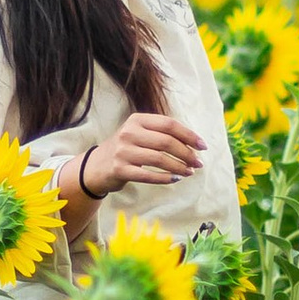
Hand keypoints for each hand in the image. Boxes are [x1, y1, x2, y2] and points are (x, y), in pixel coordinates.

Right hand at [84, 112, 206, 192]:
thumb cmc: (125, 149)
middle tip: (198, 163)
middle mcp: (128, 133)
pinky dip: (165, 178)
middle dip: (187, 153)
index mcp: (137, 120)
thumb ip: (161, 134)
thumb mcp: (138, 134)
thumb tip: (193, 144)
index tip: (202, 146)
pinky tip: (176, 179)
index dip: (189, 135)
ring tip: (189, 172)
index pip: (169, 125)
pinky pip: (148, 175)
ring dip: (179, 167)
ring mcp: (123, 151)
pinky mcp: (120, 169)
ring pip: (159, 159)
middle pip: (166, 142)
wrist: (95, 167)